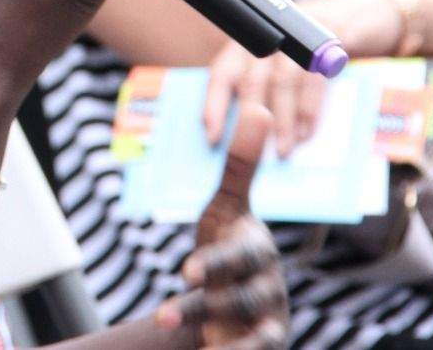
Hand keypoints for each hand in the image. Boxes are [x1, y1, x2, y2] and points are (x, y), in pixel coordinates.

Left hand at [158, 103, 288, 348]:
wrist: (240, 300)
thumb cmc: (230, 248)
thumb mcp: (227, 210)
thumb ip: (240, 166)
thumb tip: (258, 106)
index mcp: (255, 248)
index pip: (239, 254)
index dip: (215, 262)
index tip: (185, 271)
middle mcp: (266, 284)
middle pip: (243, 293)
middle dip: (209, 299)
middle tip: (173, 301)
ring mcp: (266, 319)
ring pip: (244, 327)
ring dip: (203, 324)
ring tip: (166, 323)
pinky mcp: (264, 343)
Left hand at [201, 0, 402, 156]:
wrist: (358, 14)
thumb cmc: (307, 54)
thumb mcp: (281, 66)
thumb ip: (264, 92)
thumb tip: (246, 138)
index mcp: (246, 44)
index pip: (221, 74)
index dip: (214, 107)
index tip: (211, 138)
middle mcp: (266, 36)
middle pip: (251, 80)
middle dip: (252, 120)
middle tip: (254, 156)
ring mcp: (296, 35)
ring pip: (281, 81)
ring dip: (282, 120)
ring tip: (284, 150)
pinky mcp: (327, 39)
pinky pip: (314, 78)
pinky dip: (309, 108)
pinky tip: (307, 131)